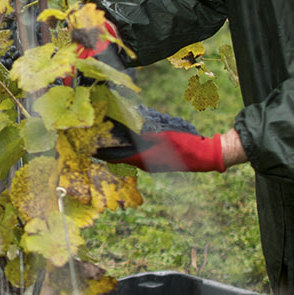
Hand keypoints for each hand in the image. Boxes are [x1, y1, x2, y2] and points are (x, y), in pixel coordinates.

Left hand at [96, 112, 226, 172]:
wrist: (203, 155)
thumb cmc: (183, 146)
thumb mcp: (162, 136)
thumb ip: (144, 135)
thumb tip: (127, 131)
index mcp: (142, 160)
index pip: (116, 157)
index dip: (103, 151)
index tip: (90, 146)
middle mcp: (145, 163)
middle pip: (121, 155)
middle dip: (109, 148)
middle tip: (97, 136)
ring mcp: (152, 162)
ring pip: (130, 153)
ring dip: (121, 146)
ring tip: (110, 136)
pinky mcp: (159, 158)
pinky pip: (140, 152)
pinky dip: (132, 145)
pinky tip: (131, 136)